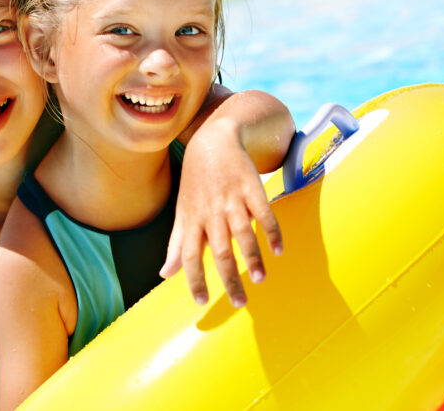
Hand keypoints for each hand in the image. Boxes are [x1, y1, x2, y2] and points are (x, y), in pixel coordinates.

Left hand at [160, 118, 283, 307]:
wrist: (213, 140)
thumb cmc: (197, 183)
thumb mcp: (183, 211)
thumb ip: (176, 244)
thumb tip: (165, 274)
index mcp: (192, 220)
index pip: (189, 255)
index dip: (194, 278)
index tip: (202, 301)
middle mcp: (211, 212)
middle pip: (218, 251)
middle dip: (229, 278)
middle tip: (240, 303)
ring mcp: (232, 199)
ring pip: (242, 233)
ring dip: (253, 257)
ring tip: (261, 279)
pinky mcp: (251, 187)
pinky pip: (263, 212)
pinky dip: (271, 231)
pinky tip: (279, 250)